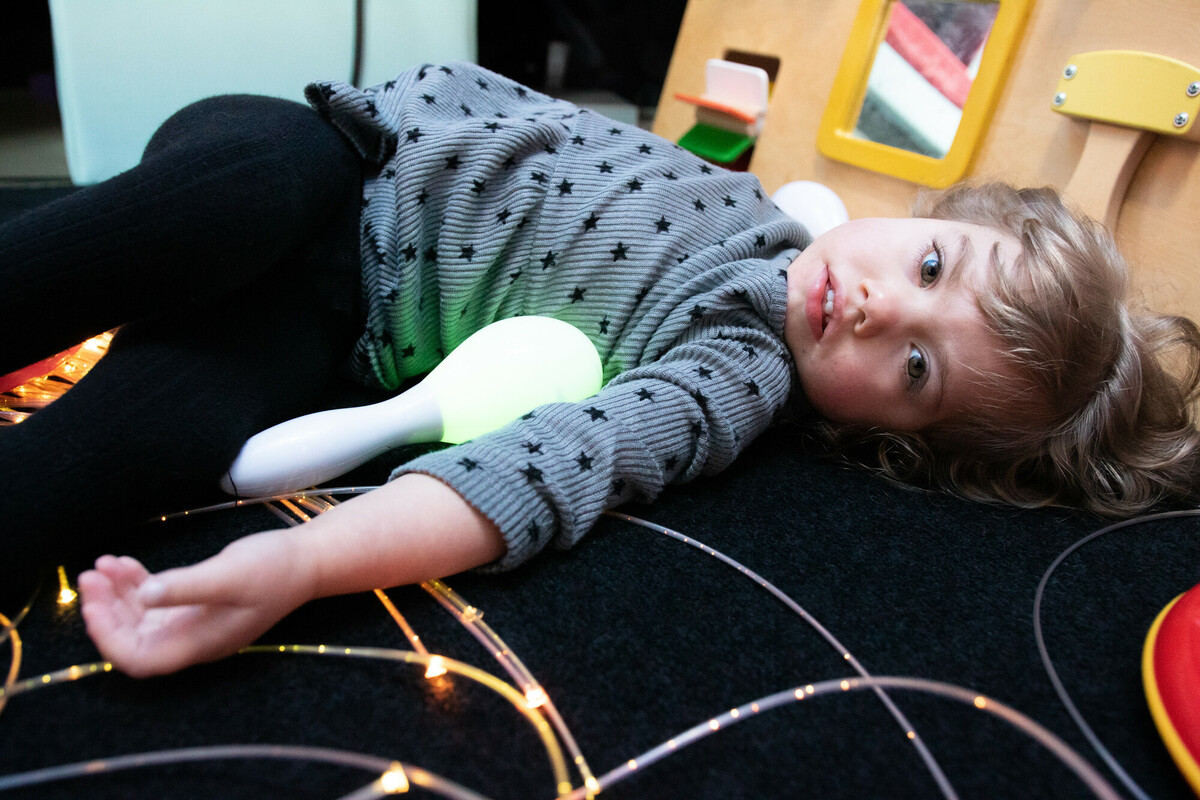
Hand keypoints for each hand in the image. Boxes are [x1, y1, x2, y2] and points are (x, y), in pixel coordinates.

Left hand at [79, 532, 313, 677]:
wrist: (308, 561)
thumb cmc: (275, 569)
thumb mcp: (229, 574)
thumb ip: (184, 586)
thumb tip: (142, 595)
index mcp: (199, 643)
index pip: (138, 659)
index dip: (108, 637)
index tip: (93, 603)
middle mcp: (191, 639)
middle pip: (132, 639)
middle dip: (105, 610)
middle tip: (90, 575)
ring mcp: (192, 622)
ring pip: (139, 618)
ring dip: (116, 595)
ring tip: (103, 564)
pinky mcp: (196, 603)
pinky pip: (155, 601)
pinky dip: (135, 584)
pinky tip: (124, 563)